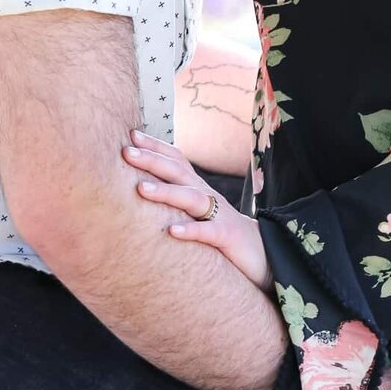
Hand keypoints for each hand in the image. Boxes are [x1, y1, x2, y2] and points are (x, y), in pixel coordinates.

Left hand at [122, 132, 271, 293]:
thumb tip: (143, 188)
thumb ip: (179, 200)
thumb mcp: (200, 212)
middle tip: (126, 152)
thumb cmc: (223, 233)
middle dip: (152, 160)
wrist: (264, 254)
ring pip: (191, 198)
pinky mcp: (227, 237)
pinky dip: (191, 230)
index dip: (156, 146)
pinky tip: (172, 232)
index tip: (131, 135)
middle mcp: (208, 196)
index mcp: (199, 188)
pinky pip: (208, 233)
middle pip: (179, 172)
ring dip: (166, 192)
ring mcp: (219, 215)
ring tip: (140, 189)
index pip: (176, 160)